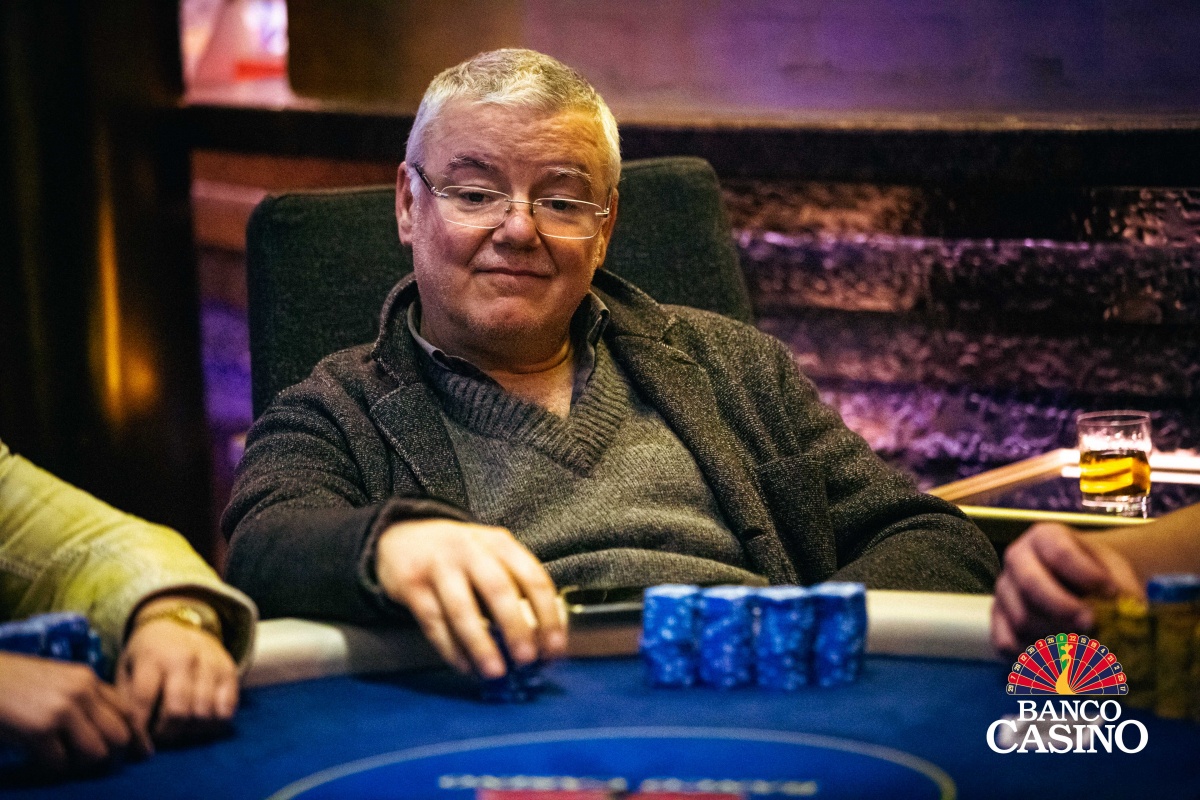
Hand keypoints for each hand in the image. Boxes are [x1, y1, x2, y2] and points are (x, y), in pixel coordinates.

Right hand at [0, 651, 151, 770]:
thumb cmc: (15, 682)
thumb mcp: (59, 680)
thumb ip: (84, 697)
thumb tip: (107, 727)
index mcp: (88, 679)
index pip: (128, 710)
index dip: (137, 736)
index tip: (141, 753)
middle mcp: (83, 692)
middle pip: (120, 735)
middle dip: (113, 756)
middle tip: (98, 766)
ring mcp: (63, 710)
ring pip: (97, 753)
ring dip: (82, 764)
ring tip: (65, 760)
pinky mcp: (40, 730)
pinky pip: (61, 763)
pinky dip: (52, 768)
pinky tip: (40, 759)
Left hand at [117, 599, 238, 744]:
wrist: (178, 625)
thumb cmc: (147, 656)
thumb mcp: (128, 669)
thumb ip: (126, 700)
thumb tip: (130, 738)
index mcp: (152, 656)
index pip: (144, 700)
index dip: (140, 730)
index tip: (140, 747)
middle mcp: (184, 657)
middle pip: (179, 711)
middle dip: (168, 733)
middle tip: (161, 735)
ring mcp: (210, 663)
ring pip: (204, 713)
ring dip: (191, 730)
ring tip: (180, 728)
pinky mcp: (229, 670)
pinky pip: (227, 709)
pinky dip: (213, 723)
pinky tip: (200, 721)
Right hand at [375, 518, 566, 677]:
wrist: (403, 536)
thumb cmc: (460, 556)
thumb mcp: (490, 555)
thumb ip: (513, 588)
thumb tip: (538, 642)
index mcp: (500, 544)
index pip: (533, 577)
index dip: (548, 615)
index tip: (554, 648)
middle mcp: (470, 550)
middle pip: (498, 590)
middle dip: (516, 627)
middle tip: (527, 659)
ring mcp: (439, 567)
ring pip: (462, 610)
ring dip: (481, 644)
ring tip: (495, 672)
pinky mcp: (412, 586)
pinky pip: (434, 624)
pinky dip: (451, 649)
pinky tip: (465, 666)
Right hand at [991, 522, 1142, 657]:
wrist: (1084, 582)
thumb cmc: (1099, 574)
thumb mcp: (1116, 571)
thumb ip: (1123, 590)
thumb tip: (1128, 615)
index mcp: (1045, 537)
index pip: (1059, 553)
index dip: (1086, 576)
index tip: (1112, 594)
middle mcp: (1017, 559)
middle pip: (1031, 585)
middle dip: (1063, 609)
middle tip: (1093, 625)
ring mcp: (1004, 590)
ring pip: (1021, 619)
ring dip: (1054, 637)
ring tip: (1082, 646)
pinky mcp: (998, 619)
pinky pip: (1005, 642)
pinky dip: (1031, 655)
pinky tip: (1057, 658)